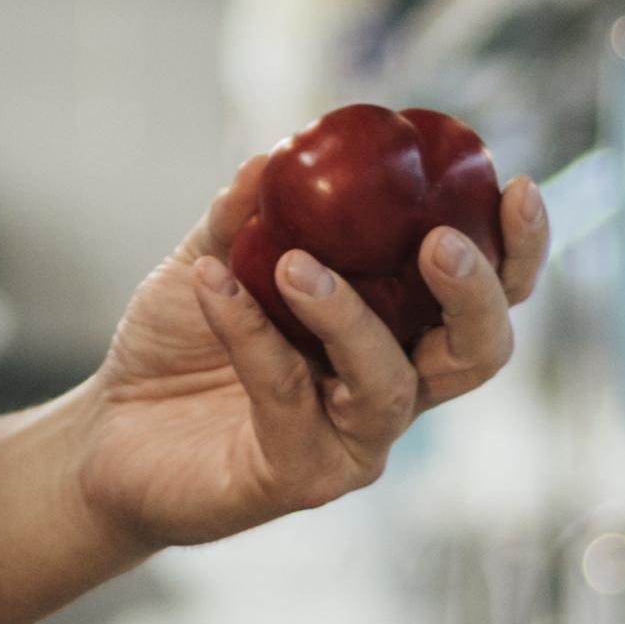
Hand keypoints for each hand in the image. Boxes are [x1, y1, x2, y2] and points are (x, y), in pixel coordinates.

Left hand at [63, 157, 550, 555]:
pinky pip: (288, 396)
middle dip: (473, 295)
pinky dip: (251, 333)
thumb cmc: (177, 346)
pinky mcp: (298, 475)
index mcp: (397, 329)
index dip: (519, 249)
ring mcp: (352, 441)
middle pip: (479, 353)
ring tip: (293, 263)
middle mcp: (392, 388)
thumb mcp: (210, 259)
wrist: (105, 430)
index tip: (517, 185)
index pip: (490, 295)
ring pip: (389, 384)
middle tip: (437, 243)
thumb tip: (282, 148)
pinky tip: (212, 284)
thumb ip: (246, 211)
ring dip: (348, 315)